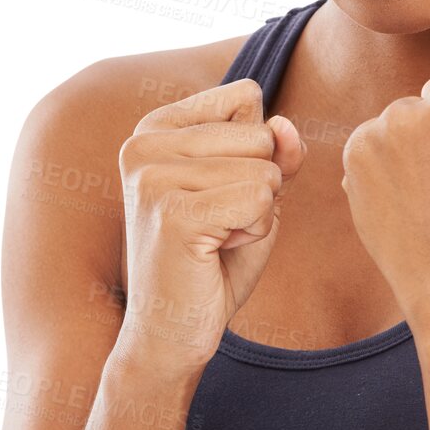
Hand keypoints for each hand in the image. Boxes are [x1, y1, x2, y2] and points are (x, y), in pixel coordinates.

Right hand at [116, 80, 306, 378]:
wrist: (172, 332)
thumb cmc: (213, 262)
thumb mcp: (253, 193)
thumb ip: (276, 152)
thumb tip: (286, 125)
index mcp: (155, 126)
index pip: (246, 97)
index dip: (256, 152)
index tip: (218, 193)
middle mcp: (143, 142)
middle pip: (261, 135)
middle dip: (259, 188)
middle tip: (217, 226)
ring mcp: (153, 176)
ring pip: (264, 172)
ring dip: (257, 215)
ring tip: (214, 241)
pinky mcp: (172, 212)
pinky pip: (259, 201)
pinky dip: (254, 233)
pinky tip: (215, 253)